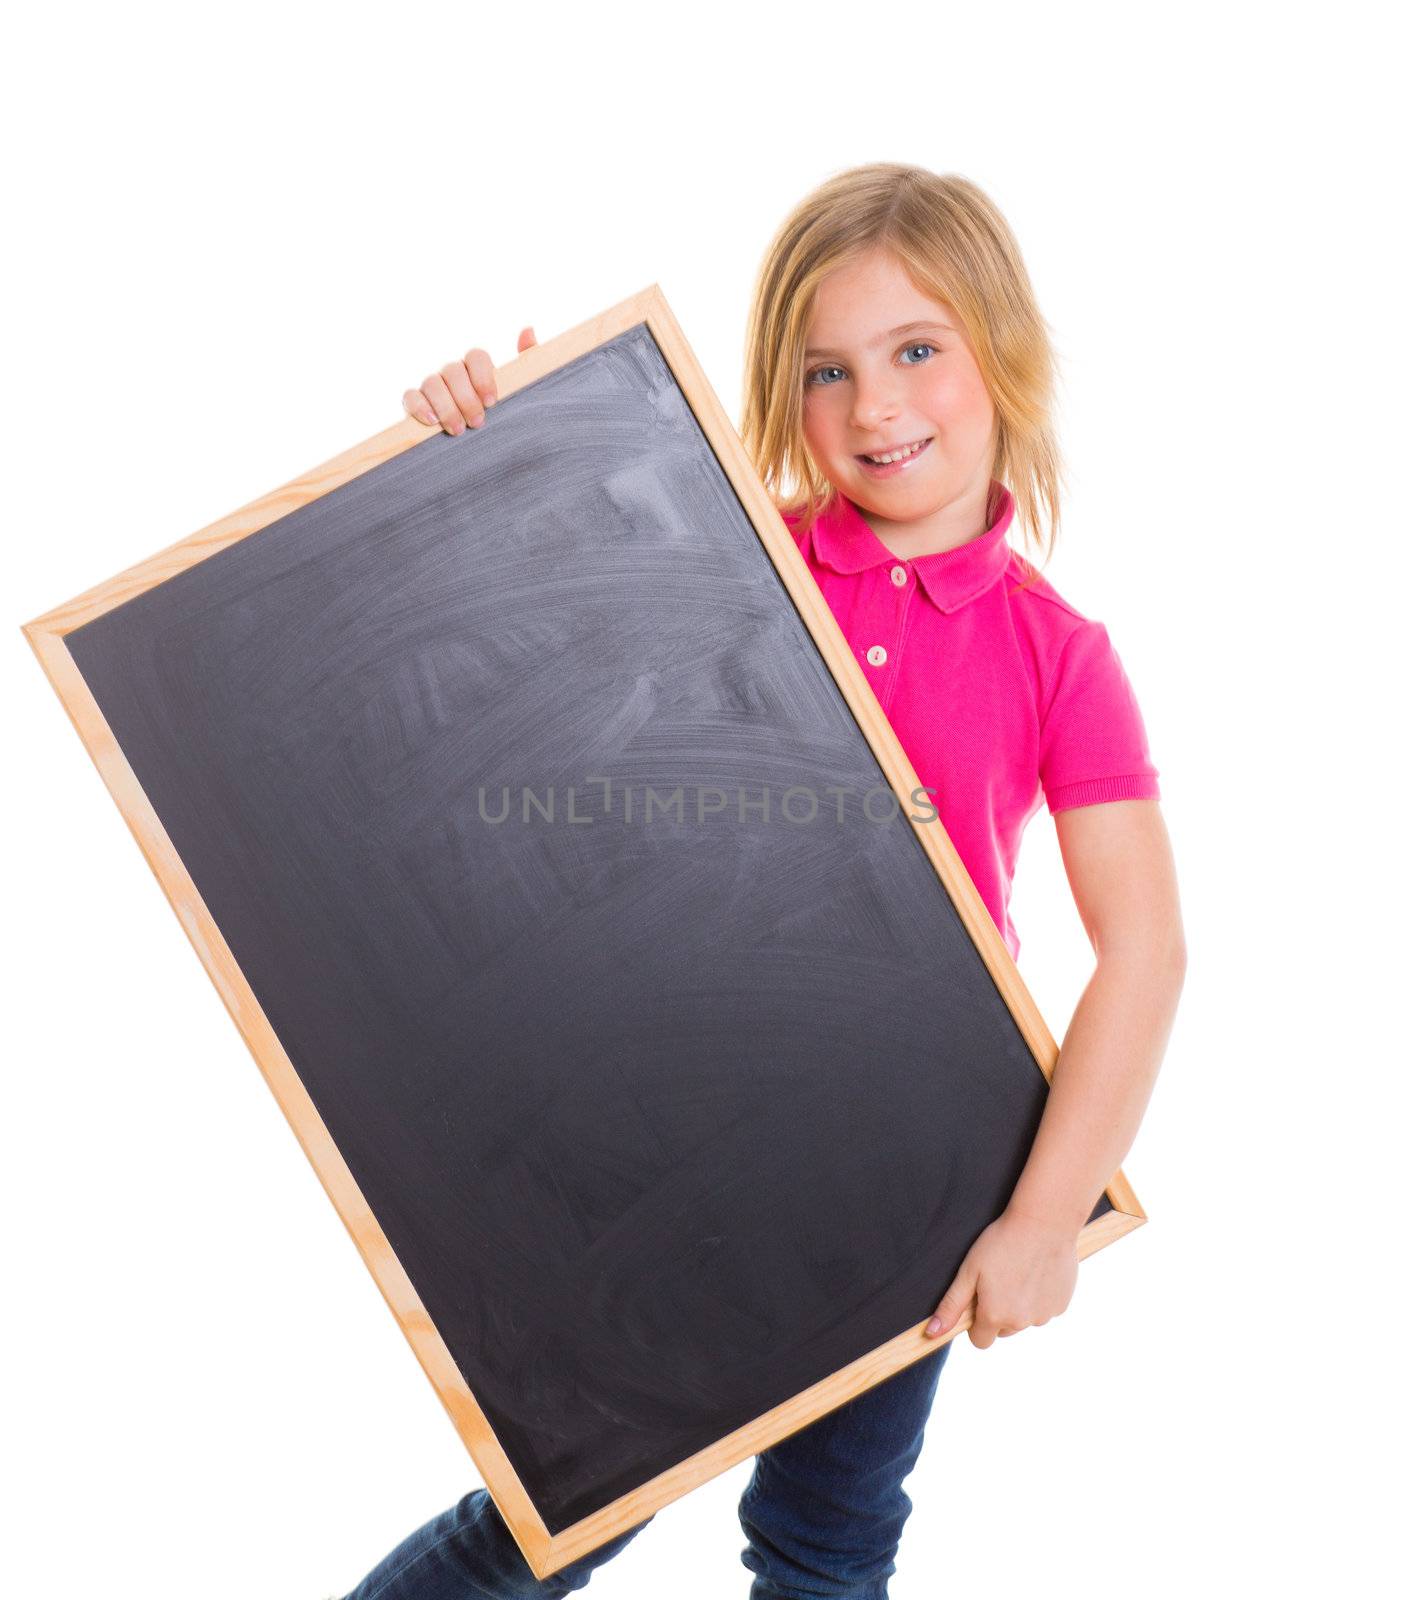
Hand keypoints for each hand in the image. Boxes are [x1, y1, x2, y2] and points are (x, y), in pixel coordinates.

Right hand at [403, 326, 538, 434]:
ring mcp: (432, 386)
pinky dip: (420, 406)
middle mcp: (453, 374)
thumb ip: (527, 362)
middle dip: (465, 398)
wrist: (485, 448)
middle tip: (478, 422)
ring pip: (432, 383)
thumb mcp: (519, 393)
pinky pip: (410, 396)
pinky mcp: (415, 403)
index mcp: (476, 369)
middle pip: (453, 370)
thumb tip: (527, 330)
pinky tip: (432, 421)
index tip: (492, 402)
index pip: (476, 356)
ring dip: (446, 407)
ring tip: (458, 430)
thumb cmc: (500, 418)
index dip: (482, 377)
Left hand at [923, 1207, 1078, 1348]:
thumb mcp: (969, 1271)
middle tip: (999, 1279)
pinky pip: (1044, 1308)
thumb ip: (951, 1305)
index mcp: (995, 1316)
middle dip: (998, 1312)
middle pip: (1003, 1330)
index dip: (976, 1321)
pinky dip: (1039, 1296)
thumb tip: (932, 1333)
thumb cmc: (1001, 1242)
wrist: (1044, 1223)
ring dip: (1020, 1305)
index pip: (980, 1340)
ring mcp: (1044, 1315)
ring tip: (1019, 1270)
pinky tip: (1037, 1270)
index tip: (979, 1298)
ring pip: (1025, 1319)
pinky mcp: (1061, 1305)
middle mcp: (1021, 1323)